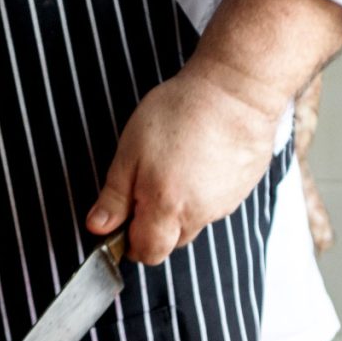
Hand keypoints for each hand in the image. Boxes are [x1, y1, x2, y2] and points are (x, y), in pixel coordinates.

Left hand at [85, 64, 278, 263]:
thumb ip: (114, 196)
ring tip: (175, 169)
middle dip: (153, 228)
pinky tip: (198, 164)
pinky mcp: (243, 189)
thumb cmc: (180, 113)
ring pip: (194, 223)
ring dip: (179, 210)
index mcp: (166, 208)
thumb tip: (98, 227)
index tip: (123, 223)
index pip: (146, 252)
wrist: (236, 88)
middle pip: (170, 243)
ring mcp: (225, 204)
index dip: (129, 244)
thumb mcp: (130, 152)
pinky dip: (203, 194)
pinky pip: (216, 205)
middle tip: (145, 190)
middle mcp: (198, 214)